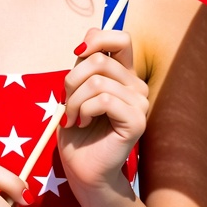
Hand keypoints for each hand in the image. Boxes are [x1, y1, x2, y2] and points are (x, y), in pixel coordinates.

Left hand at [58, 30, 149, 190]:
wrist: (82, 167)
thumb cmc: (77, 129)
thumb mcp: (75, 88)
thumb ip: (84, 65)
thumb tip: (84, 45)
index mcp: (123, 74)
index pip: (121, 38)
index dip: (96, 39)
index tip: (78, 55)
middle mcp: (136, 85)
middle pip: (99, 60)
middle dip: (72, 80)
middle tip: (67, 103)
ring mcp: (140, 103)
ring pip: (97, 82)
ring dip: (74, 101)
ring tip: (72, 117)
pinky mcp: (137, 121)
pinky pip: (104, 101)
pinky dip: (83, 110)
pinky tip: (82, 123)